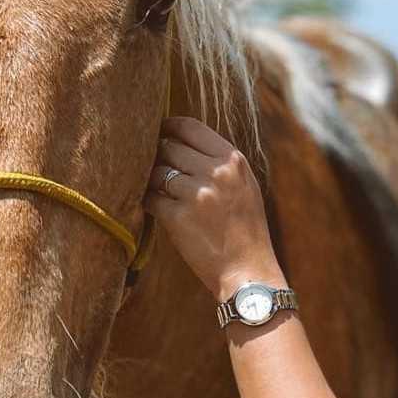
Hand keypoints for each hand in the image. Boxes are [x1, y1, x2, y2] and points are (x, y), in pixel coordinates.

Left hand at [145, 117, 282, 299]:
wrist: (248, 270)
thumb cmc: (246, 229)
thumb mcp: (244, 186)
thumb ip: (219, 163)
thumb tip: (180, 143)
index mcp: (233, 160)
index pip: (190, 127)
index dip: (168, 126)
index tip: (159, 131)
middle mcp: (216, 172)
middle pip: (169, 147)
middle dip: (158, 157)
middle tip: (155, 167)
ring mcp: (196, 194)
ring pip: (156, 172)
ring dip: (152, 181)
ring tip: (157, 191)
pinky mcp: (178, 217)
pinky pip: (150, 199)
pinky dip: (149, 202)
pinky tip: (156, 209)